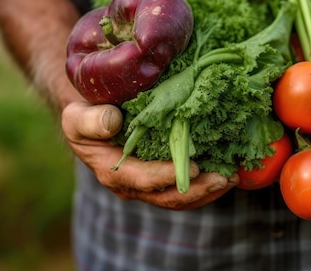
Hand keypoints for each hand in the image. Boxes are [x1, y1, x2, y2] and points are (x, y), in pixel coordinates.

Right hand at [61, 101, 237, 209]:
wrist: (93, 118)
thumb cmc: (86, 115)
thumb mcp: (78, 116)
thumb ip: (90, 121)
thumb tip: (111, 121)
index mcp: (114, 171)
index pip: (143, 180)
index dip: (168, 176)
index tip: (193, 167)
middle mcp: (133, 184)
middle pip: (168, 196)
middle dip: (199, 190)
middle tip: (225, 178)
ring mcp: (150, 183)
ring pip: (181, 196)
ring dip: (209, 190)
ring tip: (233, 178)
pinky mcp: (163, 175)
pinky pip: (187, 186)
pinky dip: (208, 181)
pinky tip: (228, 171)